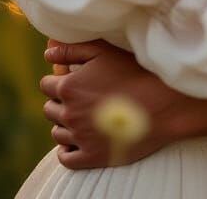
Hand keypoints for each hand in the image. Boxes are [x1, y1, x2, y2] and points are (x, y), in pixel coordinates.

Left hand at [40, 38, 192, 168]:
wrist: (160, 102)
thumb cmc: (133, 71)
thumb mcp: (102, 50)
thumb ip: (71, 49)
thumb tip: (48, 52)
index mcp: (69, 87)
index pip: (46, 85)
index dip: (58, 80)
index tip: (72, 80)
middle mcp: (69, 113)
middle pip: (50, 109)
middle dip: (60, 102)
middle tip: (80, 98)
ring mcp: (79, 137)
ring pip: (57, 133)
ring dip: (65, 124)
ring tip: (84, 117)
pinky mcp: (91, 156)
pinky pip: (66, 157)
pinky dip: (67, 149)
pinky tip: (78, 140)